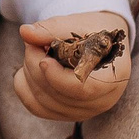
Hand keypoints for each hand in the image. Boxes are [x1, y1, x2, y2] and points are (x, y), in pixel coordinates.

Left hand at [12, 10, 131, 121]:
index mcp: (113, 77)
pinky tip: (28, 69)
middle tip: (32, 42)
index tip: (43, 59)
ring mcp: (84, 112)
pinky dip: (25, 87)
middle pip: (59, 95)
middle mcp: (102, 100)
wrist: (101, 43)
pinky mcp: (67, 114)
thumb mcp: (77, 24)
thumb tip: (25, 32)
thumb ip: (52, 28)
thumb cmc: (93, 31)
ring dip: (29, 74)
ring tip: (34, 51)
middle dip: (37, 66)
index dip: (58, 78)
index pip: (83, 90)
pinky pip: (37, 107)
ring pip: (44, 102)